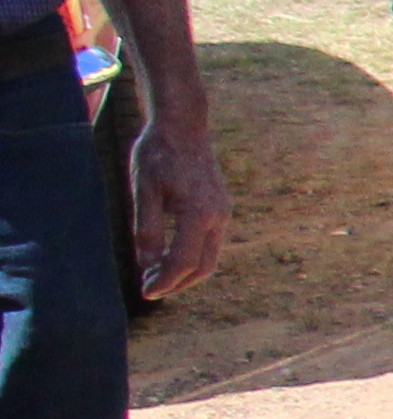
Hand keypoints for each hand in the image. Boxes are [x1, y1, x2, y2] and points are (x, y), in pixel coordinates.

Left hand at [127, 108, 224, 302]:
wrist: (184, 126)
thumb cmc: (158, 154)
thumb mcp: (143, 191)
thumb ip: (147, 230)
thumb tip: (147, 265)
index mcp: (198, 214)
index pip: (182, 261)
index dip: (163, 281)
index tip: (145, 292)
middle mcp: (217, 217)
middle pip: (203, 267)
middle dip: (177, 283)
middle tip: (150, 289)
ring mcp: (222, 213)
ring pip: (209, 256)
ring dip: (185, 271)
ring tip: (157, 275)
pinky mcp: (220, 208)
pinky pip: (209, 242)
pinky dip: (191, 256)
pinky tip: (170, 254)